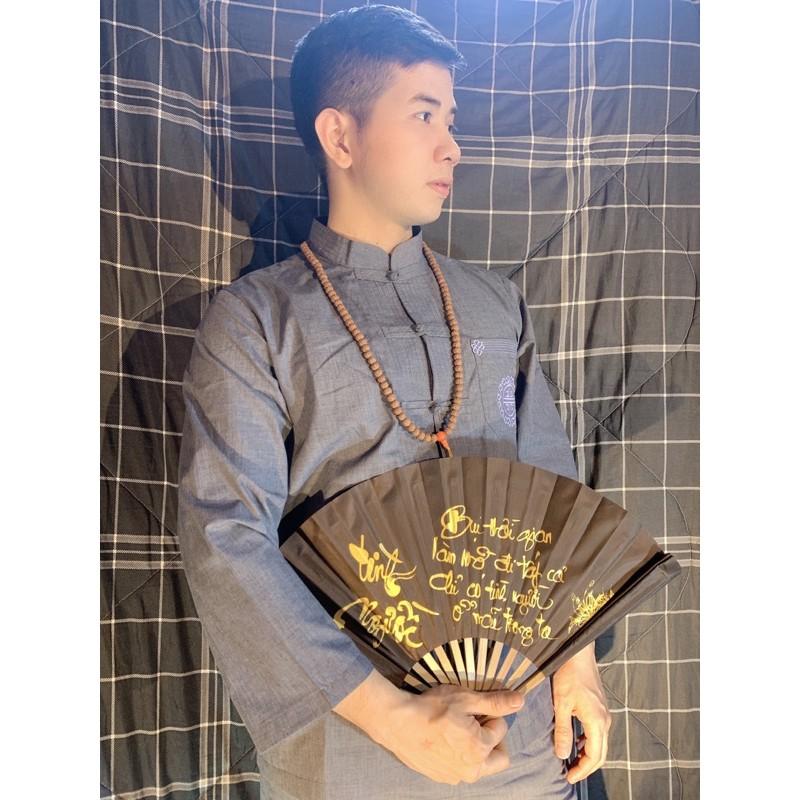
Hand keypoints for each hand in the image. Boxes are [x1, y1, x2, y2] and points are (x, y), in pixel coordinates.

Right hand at [334, 669, 524, 784]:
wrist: (397, 722)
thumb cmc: (431, 708)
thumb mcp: (465, 698)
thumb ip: (495, 702)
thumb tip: (521, 700)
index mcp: (480, 750)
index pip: (501, 729)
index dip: (490, 715)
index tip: (474, 707)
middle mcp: (471, 769)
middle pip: (499, 757)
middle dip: (492, 739)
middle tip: (474, 721)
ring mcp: (455, 776)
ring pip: (480, 764)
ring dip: (476, 748)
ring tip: (457, 729)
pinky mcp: (441, 777)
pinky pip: (461, 768)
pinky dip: (460, 756)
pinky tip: (444, 739)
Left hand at [551, 643, 610, 783]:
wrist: (578, 653)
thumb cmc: (569, 675)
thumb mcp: (561, 704)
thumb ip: (563, 731)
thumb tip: (563, 755)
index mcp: (597, 722)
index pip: (594, 756)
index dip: (582, 770)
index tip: (568, 777)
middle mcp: (605, 720)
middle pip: (600, 753)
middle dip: (586, 767)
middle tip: (570, 774)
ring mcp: (604, 714)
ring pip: (600, 744)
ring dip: (588, 755)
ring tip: (572, 761)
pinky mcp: (600, 708)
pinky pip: (598, 732)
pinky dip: (589, 743)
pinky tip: (576, 742)